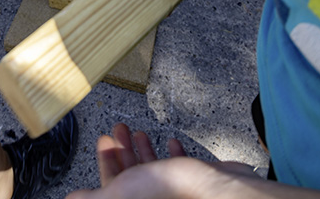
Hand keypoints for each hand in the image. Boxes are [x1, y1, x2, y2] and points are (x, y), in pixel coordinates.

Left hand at [67, 124, 260, 198]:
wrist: (221, 192)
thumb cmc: (175, 192)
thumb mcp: (124, 191)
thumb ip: (99, 196)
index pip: (111, 187)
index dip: (106, 162)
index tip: (103, 139)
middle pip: (132, 177)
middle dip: (124, 151)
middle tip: (119, 128)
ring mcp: (175, 194)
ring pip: (155, 172)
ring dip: (145, 151)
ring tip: (140, 132)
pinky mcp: (196, 185)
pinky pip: (181, 170)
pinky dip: (174, 155)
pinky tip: (173, 143)